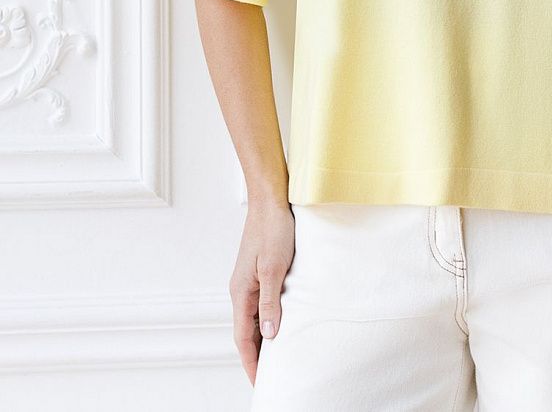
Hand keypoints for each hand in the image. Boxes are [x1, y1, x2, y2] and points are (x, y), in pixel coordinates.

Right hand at [229, 199, 295, 384]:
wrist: (271, 199)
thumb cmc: (273, 229)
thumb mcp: (274, 268)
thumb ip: (269, 303)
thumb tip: (269, 335)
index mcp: (240, 292)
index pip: (243, 338)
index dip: (252, 362)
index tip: (260, 383)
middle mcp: (241, 289)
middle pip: (247, 331)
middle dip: (257, 355)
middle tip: (271, 376)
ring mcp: (249, 280)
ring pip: (254, 317)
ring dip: (264, 337)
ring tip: (278, 356)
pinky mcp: (259, 271)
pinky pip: (261, 303)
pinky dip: (269, 318)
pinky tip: (281, 322)